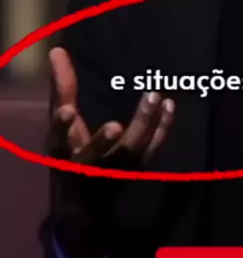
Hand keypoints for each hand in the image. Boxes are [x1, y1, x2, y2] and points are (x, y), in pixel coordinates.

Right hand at [47, 47, 174, 224]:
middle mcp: (85, 167)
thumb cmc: (69, 153)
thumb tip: (58, 49)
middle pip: (95, 155)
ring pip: (129, 152)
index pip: (58, 141)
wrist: (83, 208)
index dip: (61, 127)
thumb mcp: (61, 127)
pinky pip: (151, 150)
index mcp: (61, 155)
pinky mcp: (135, 171)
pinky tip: (170, 105)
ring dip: (143, 125)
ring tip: (153, 97)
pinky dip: (161, 129)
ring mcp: (113, 172)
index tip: (67, 110)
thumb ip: (62, 89)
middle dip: (103, 141)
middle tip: (116, 126)